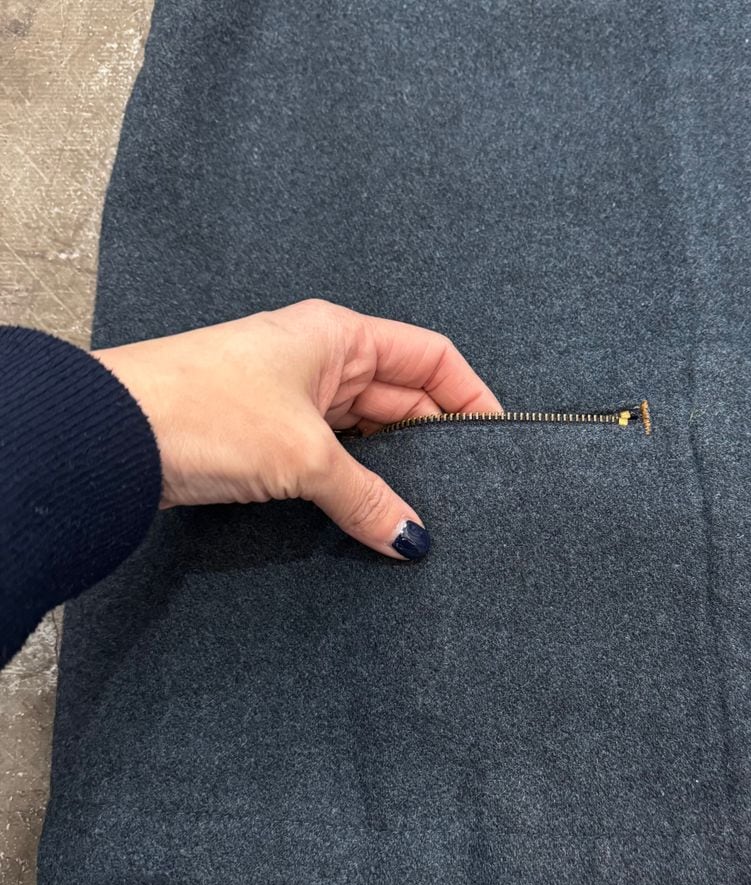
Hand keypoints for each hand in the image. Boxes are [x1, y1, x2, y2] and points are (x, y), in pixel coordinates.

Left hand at [92, 298, 501, 559]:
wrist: (110, 436)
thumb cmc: (206, 410)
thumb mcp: (305, 455)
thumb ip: (368, 498)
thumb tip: (412, 539)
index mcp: (340, 336)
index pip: (430, 358)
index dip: (470, 396)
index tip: (497, 441)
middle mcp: (321, 361)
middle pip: (403, 397)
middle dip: (434, 443)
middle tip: (466, 492)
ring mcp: (294, 400)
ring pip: (368, 434)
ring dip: (393, 471)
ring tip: (427, 511)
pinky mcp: (269, 436)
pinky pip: (333, 459)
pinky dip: (355, 486)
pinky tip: (374, 515)